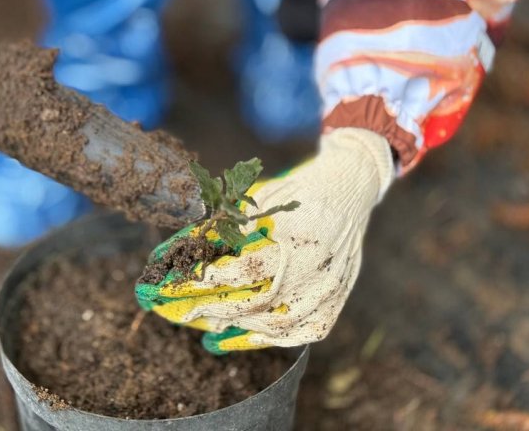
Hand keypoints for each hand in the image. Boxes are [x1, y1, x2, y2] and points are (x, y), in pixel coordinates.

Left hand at [136, 128, 393, 352]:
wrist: (350, 189)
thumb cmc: (296, 190)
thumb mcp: (260, 199)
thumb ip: (227, 227)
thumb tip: (183, 249)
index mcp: (297, 236)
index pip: (246, 269)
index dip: (209, 280)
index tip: (178, 282)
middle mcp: (316, 268)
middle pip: (255, 302)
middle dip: (210, 308)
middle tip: (178, 309)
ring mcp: (328, 290)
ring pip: (274, 324)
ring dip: (232, 326)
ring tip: (199, 323)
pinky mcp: (334, 303)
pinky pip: (298, 334)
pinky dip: (262, 340)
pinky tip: (231, 337)